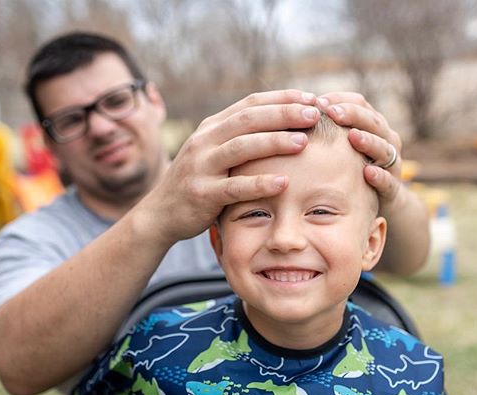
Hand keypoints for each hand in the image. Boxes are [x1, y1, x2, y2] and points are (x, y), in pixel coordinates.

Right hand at [146, 90, 320, 243]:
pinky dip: (260, 183)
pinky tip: (284, 182)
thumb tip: (285, 121)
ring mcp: (201, 166)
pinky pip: (235, 187)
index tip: (312, 99)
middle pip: (248, 119)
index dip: (282, 99)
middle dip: (284, 114)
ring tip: (303, 143)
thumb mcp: (216, 152)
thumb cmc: (201, 181)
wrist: (161, 213)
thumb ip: (241, 137)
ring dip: (274, 142)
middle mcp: (205, 141)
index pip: (251, 103)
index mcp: (212, 127)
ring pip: (241, 147)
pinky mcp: (202, 194)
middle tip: (315, 114)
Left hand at [317, 92, 402, 210]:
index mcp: (372, 125)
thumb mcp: (340, 147)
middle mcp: (385, 140)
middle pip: (373, 122)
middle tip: (332, 112)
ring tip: (353, 136)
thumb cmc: (351, 168)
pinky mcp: (392, 189)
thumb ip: (324, 130)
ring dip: (369, 141)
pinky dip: (380, 176)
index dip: (340, 100)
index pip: (360, 104)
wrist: (379, 201)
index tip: (318, 102)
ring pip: (384, 148)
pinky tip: (368, 172)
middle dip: (353, 115)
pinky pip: (389, 181)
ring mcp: (391, 164)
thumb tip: (292, 115)